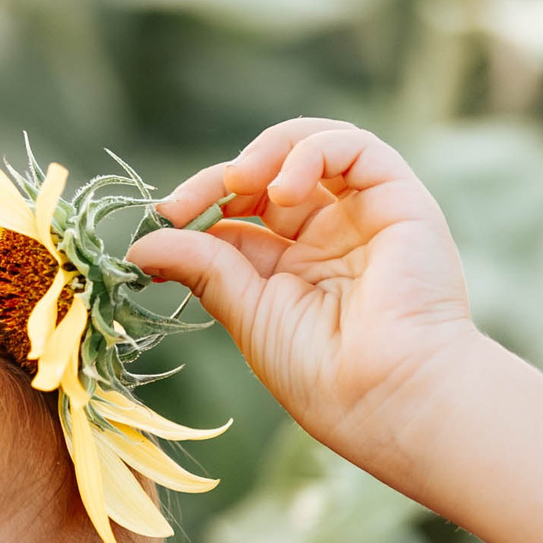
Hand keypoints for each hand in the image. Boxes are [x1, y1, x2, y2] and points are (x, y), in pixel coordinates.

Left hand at [128, 118, 483, 485]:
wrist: (389, 395)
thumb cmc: (323, 375)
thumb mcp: (248, 314)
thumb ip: (204, 269)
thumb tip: (143, 244)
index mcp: (295, 270)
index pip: (241, 216)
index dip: (201, 208)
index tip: (164, 222)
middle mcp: (331, 237)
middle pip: (269, 175)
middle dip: (221, 180)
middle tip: (183, 205)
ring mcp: (365, 215)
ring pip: (312, 147)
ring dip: (264, 152)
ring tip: (235, 183)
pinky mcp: (399, 199)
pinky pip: (354, 147)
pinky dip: (309, 151)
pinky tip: (280, 188)